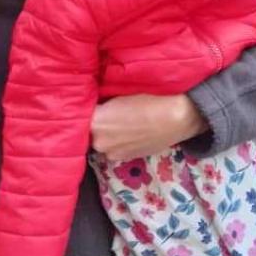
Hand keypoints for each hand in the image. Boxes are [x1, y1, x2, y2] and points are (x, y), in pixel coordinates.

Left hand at [90, 94, 207, 160]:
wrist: (176, 118)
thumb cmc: (149, 101)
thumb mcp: (120, 96)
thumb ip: (102, 105)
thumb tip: (94, 107)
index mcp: (95, 122)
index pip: (79, 115)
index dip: (84, 109)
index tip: (89, 103)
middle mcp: (98, 141)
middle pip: (88, 131)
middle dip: (95, 122)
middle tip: (107, 112)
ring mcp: (111, 153)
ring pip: (100, 141)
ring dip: (106, 133)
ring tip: (120, 122)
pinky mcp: (123, 159)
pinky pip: (113, 148)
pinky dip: (117, 141)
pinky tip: (129, 132)